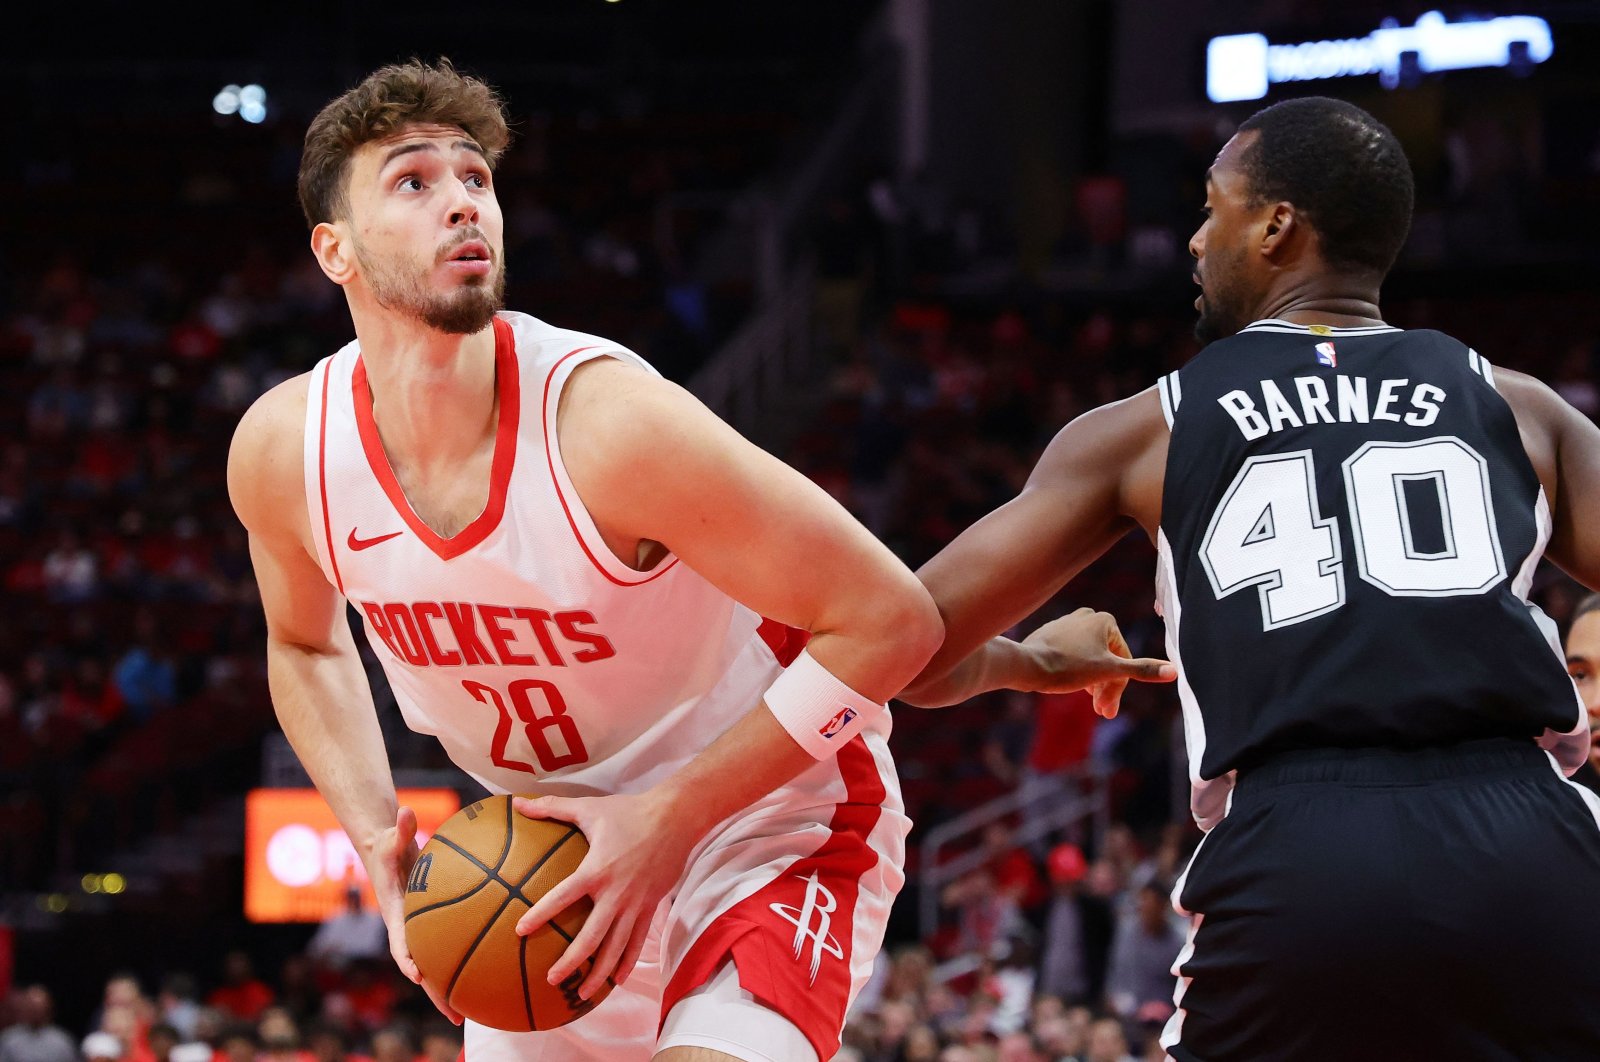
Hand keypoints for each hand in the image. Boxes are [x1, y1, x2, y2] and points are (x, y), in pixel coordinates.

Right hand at [369, 806, 462, 1024]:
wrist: (388, 852)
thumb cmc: (390, 845)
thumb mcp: (391, 838)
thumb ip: (399, 828)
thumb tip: (406, 810)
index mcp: (396, 917)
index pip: (400, 944)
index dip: (408, 961)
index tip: (418, 976)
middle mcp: (410, 931)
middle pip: (423, 969)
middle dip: (437, 993)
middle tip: (456, 1016)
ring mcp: (424, 933)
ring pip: (441, 964)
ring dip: (456, 987)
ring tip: (480, 1009)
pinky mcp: (439, 928)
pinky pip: (455, 946)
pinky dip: (471, 959)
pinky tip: (498, 967)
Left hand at [513, 790, 694, 999]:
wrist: (676, 818)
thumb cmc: (629, 812)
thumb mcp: (589, 808)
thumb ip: (552, 808)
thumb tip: (517, 802)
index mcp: (596, 870)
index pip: (563, 897)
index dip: (541, 914)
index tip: (520, 931)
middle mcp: (615, 893)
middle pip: (591, 936)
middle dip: (571, 961)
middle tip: (552, 979)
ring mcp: (635, 903)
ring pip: (616, 947)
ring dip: (599, 972)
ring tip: (582, 993)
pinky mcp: (651, 906)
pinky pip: (637, 941)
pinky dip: (627, 962)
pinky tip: (616, 980)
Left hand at [1021, 607, 1175, 717]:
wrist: (1025, 665)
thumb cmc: (1066, 667)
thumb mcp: (1108, 671)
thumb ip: (1141, 670)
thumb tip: (1174, 671)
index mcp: (1105, 620)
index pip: (1123, 661)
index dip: (1118, 689)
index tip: (1106, 711)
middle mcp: (1087, 616)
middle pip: (1107, 659)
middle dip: (1106, 688)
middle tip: (1101, 712)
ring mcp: (1068, 623)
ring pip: (1090, 658)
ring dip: (1094, 682)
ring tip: (1089, 702)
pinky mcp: (1052, 633)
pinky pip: (1073, 655)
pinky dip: (1078, 672)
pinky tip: (1072, 685)